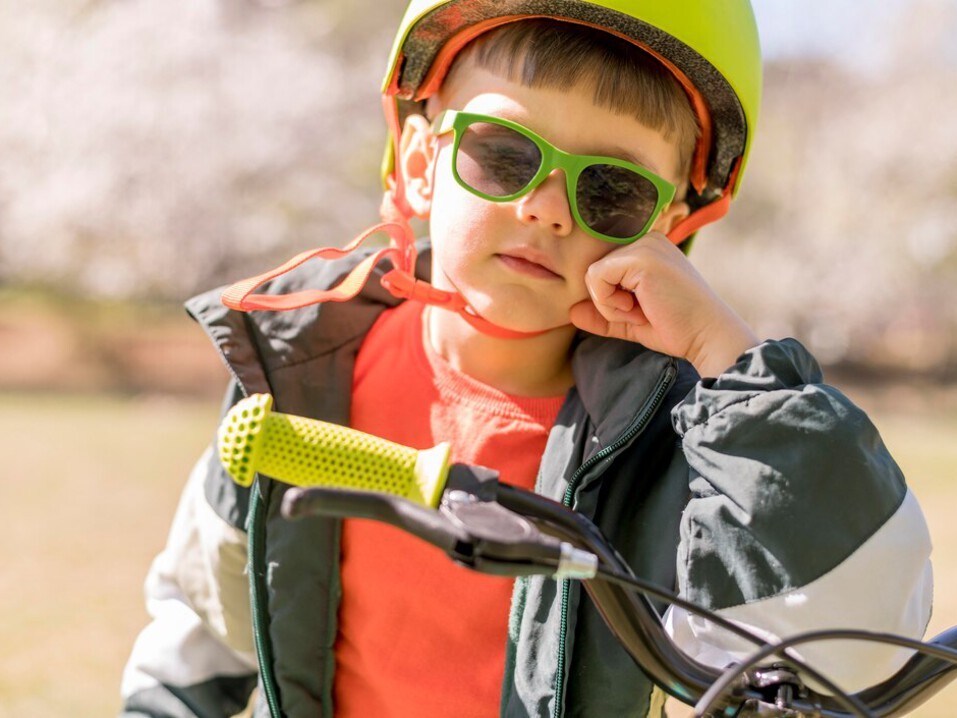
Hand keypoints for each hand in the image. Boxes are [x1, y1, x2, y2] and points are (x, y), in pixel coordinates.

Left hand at [569, 232, 758, 376]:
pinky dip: (609, 303)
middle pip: (595, 271)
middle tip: (641, 314)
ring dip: (609, 305)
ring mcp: (644, 245)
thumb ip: (603, 315)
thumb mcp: (633, 321)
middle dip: (609, 302)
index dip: (610, 297)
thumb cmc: (677, 329)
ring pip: (593, 275)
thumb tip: (572, 312)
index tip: (639, 311)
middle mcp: (646, 239)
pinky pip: (596, 278)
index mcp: (647, 248)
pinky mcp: (639, 258)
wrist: (707, 336)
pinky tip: (637, 310)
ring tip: (641, 312)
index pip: (603, 268)